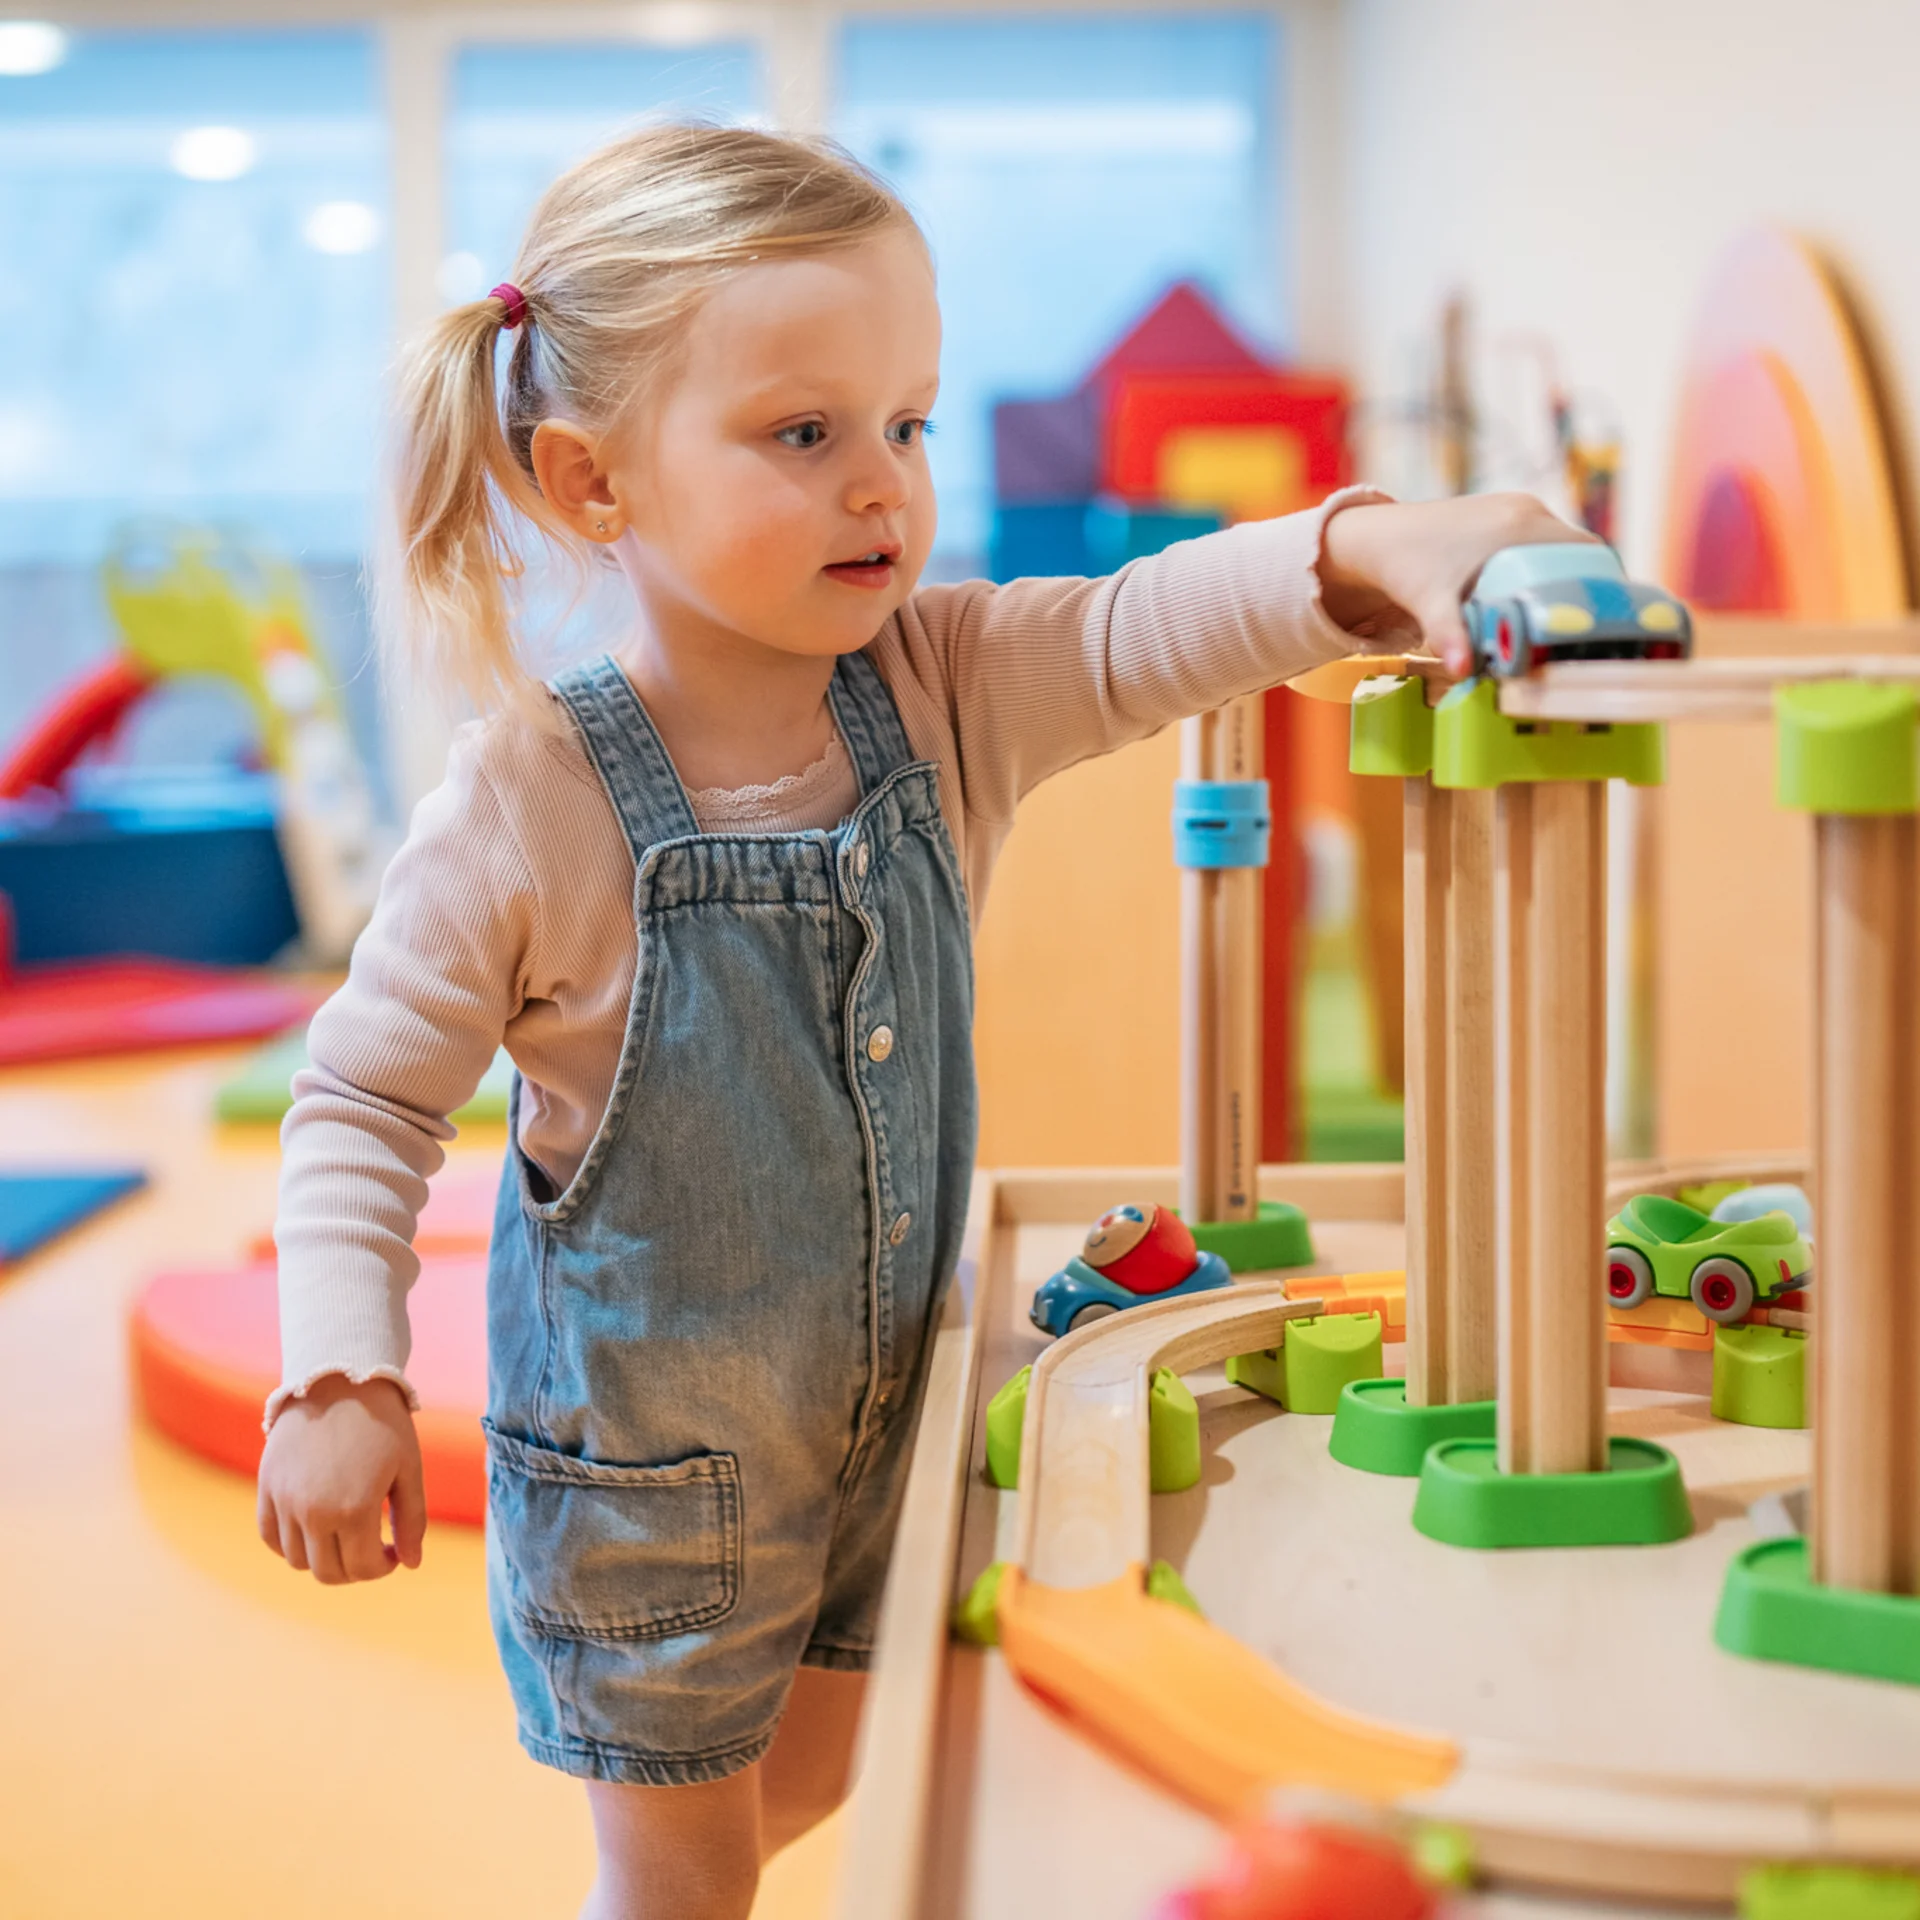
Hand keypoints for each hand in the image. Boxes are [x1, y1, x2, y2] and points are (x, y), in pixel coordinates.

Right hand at [257, 1374, 425, 1582]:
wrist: (339, 1379)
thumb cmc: (383, 1423)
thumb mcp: (409, 1469)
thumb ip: (413, 1520)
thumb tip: (411, 1563)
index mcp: (354, 1509)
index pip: (365, 1569)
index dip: (385, 1566)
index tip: (394, 1549)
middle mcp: (313, 1513)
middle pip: (329, 1573)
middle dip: (355, 1569)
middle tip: (371, 1547)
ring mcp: (284, 1502)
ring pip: (298, 1561)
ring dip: (324, 1558)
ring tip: (345, 1533)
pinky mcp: (266, 1488)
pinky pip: (270, 1538)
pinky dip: (290, 1543)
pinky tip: (314, 1527)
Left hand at [1319, 492, 1592, 676]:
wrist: (1376, 538)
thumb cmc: (1405, 567)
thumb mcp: (1430, 604)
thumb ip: (1450, 636)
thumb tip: (1461, 672)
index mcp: (1522, 525)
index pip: (1588, 553)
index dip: (1605, 584)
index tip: (1609, 619)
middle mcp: (1526, 510)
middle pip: (1579, 550)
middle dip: (1587, 587)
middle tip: (1589, 630)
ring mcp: (1515, 508)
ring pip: (1561, 545)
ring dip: (1566, 577)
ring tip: (1568, 621)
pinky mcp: (1502, 513)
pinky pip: (1541, 540)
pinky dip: (1547, 566)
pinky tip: (1540, 598)